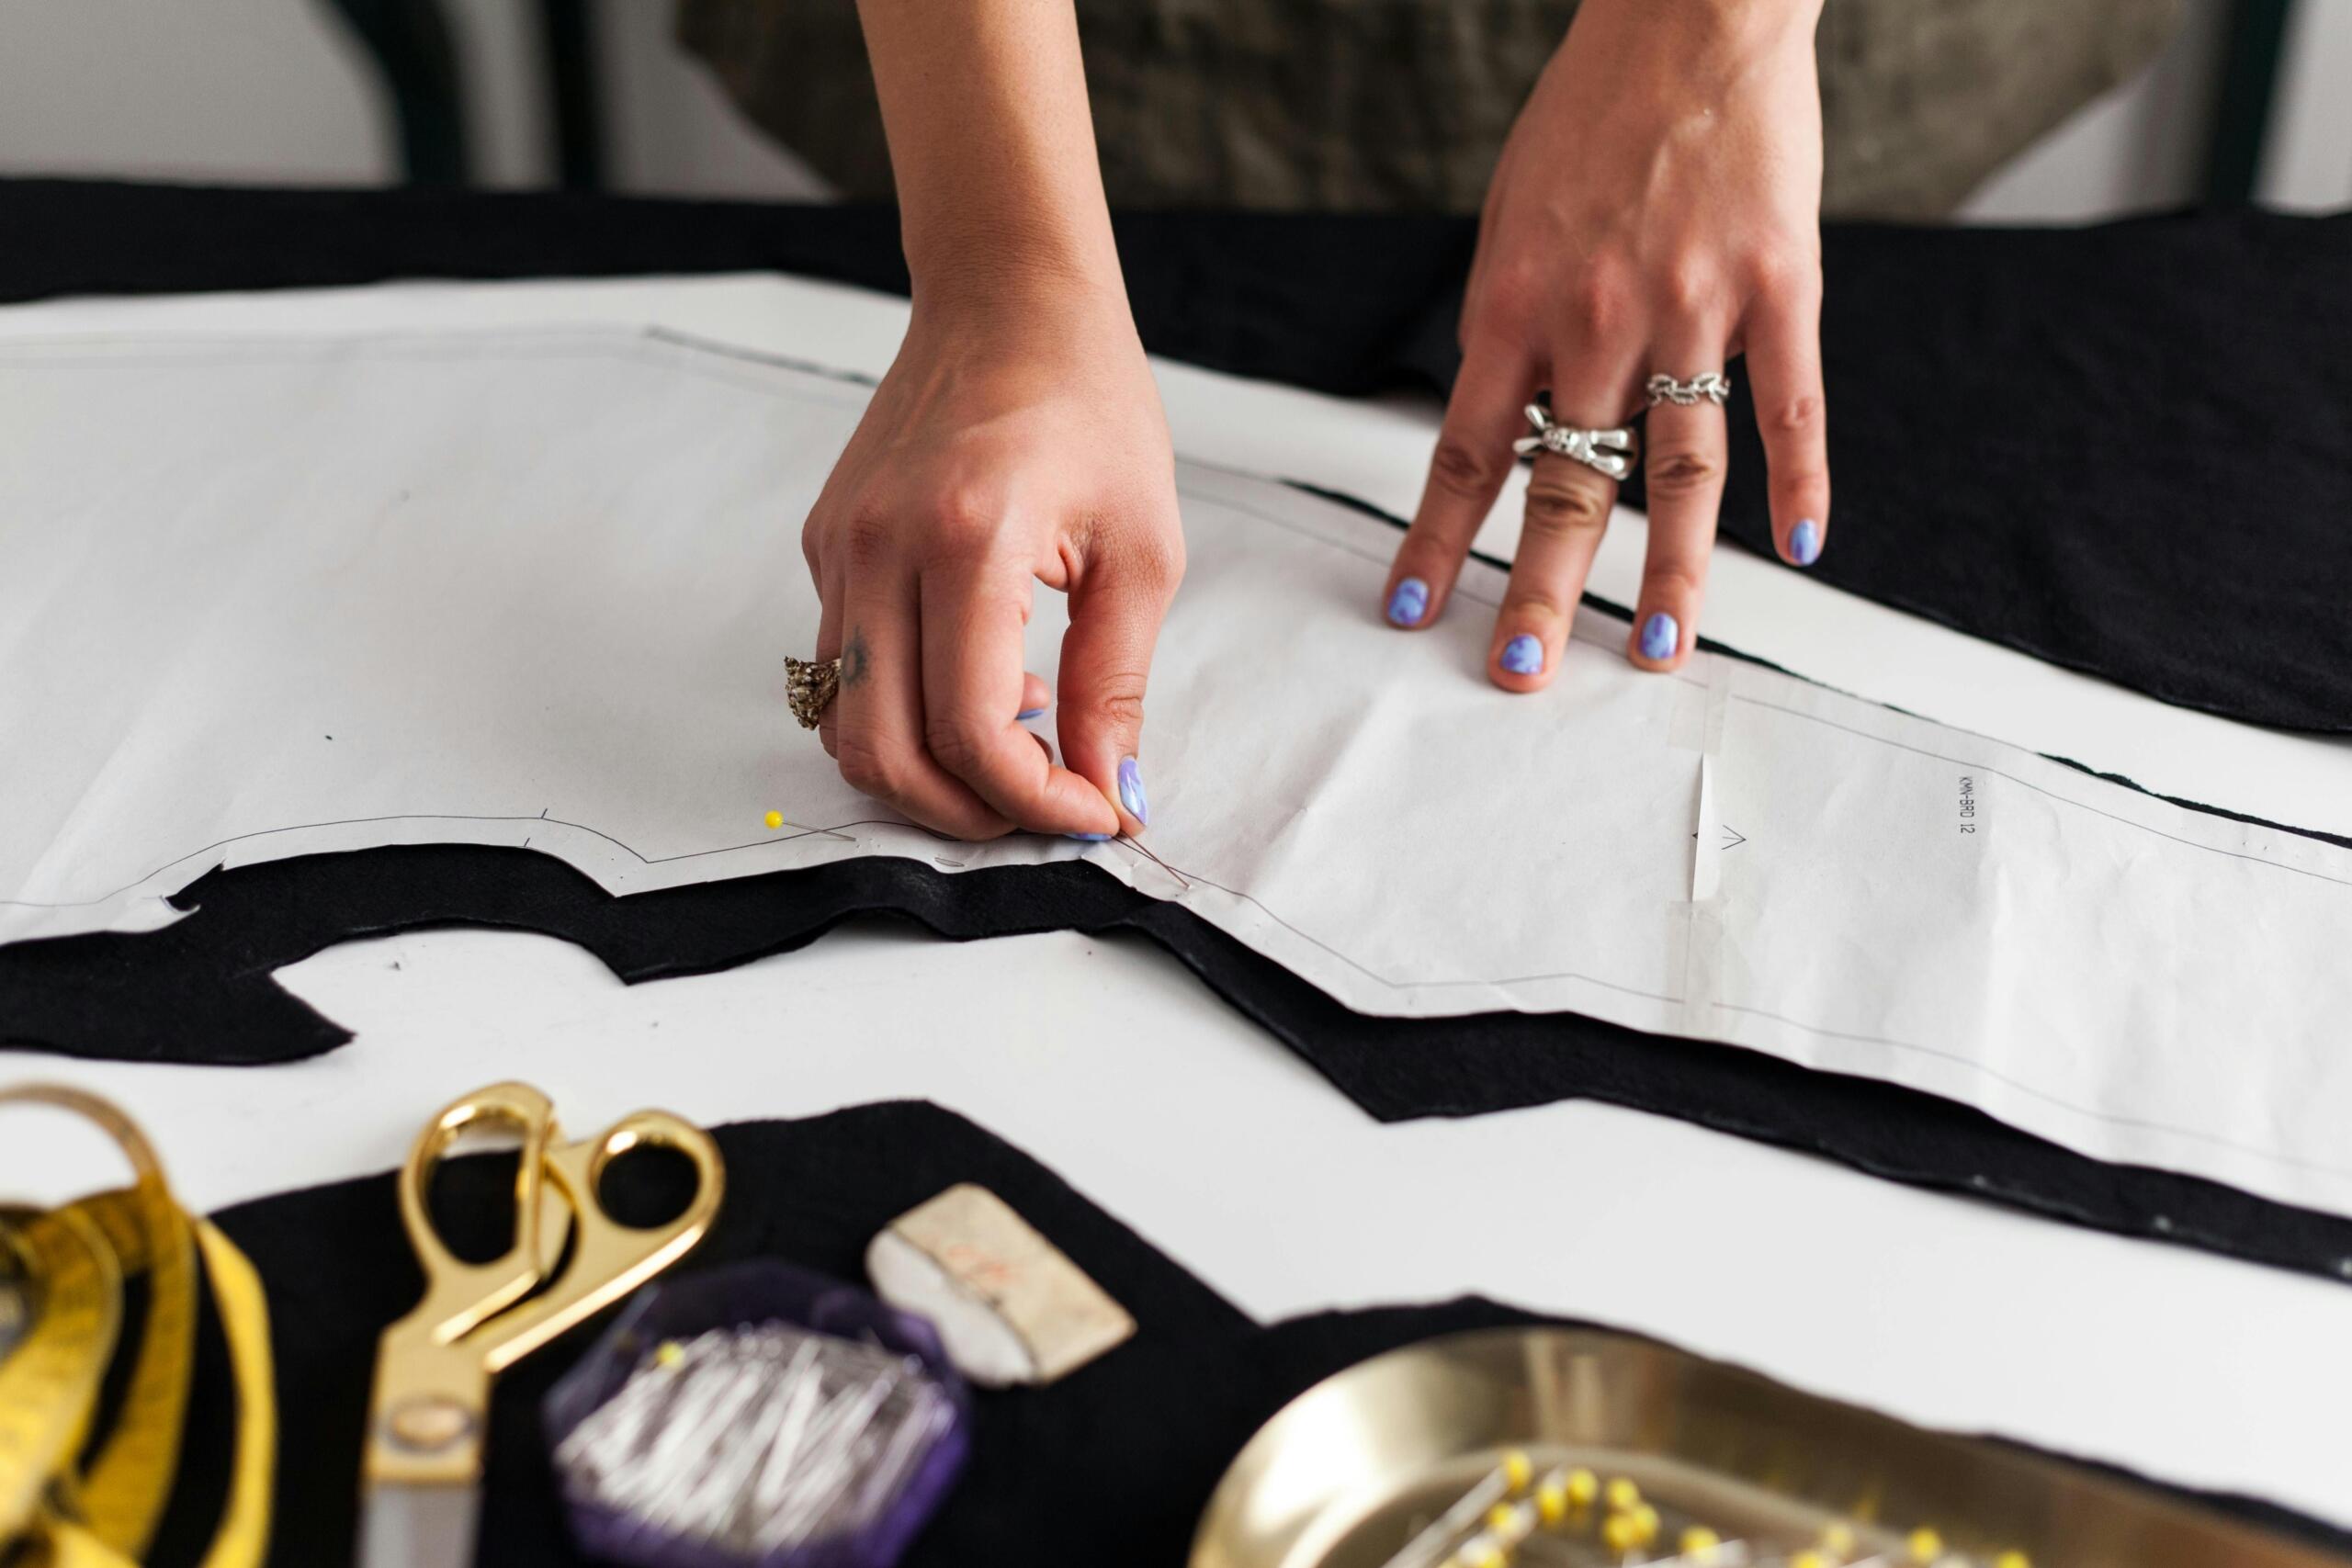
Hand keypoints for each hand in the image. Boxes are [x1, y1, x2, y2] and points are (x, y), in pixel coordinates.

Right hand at [802, 278, 1182, 839]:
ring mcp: (839, 548)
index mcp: (966, 539)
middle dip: (967, 812)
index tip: (1096, 813)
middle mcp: (879, 547)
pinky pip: (843, 669)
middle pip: (884, 753)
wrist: (1009, 301)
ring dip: (929, 769)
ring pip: (846, 724)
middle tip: (1045, 808)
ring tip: (1019, 734)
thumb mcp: (1141, 550)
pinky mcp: (825, 546)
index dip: (1035, 801)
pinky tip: (983, 674)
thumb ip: (1117, 684)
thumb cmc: (1090, 406)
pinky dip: (904, 710)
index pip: (970, 729)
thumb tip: (1115, 792)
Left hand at [1381, 0, 1829, 684]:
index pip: (1465, 454)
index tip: (1414, 613)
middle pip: (1567, 485)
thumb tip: (1497, 417)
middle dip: (1541, 589)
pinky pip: (1793, 405)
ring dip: (1671, 573)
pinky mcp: (1780, 287)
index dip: (1438, 542)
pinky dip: (1804, 482)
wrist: (1689, 14)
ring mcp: (1694, 310)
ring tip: (1660, 654)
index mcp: (1512, 306)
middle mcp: (1596, 323)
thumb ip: (1506, 324)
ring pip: (1681, 471)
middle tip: (1524, 671)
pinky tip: (1805, 549)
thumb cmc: (1587, 117)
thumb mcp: (1509, 217)